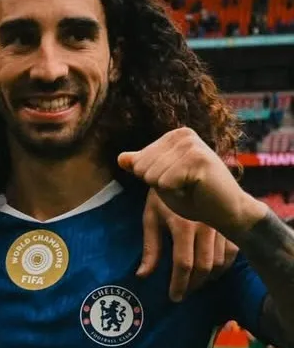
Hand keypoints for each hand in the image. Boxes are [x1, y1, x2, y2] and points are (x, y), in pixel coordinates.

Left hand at [119, 127, 268, 239]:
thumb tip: (120, 158)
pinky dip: (178, 193)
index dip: (154, 180)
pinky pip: (165, 183)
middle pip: (142, 168)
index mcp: (173, 136)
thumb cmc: (195, 197)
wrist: (227, 212)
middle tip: (185, 187)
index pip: (137, 162)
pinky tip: (196, 190)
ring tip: (191, 188)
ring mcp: (191, 144)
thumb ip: (141, 167)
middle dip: (160, 185)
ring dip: (169, 190)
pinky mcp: (198, 159)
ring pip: (152, 176)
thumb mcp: (161, 180)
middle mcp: (182, 134)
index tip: (178, 182)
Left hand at [137, 189, 238, 301]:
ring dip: (207, 279)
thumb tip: (142, 276)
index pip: (183, 262)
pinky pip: (231, 255)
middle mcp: (204, 226)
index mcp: (182, 223)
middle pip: (204, 266)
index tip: (173, 296)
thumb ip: (150, 248)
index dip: (179, 284)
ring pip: (219, 263)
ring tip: (193, 285)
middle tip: (182, 294)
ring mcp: (219, 226)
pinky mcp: (228, 226)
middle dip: (193, 285)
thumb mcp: (151, 217)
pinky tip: (210, 274)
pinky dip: (222, 268)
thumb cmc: (162, 196)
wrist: (184, 171)